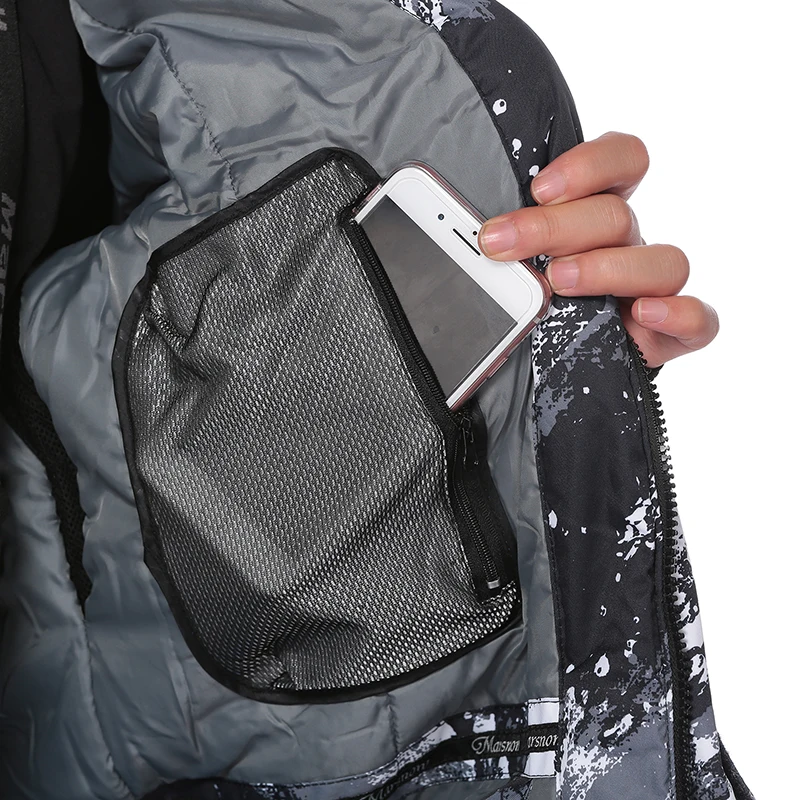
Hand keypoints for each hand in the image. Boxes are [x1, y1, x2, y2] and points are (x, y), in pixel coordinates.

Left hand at [478, 132, 717, 366]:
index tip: (538, 189)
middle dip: (555, 226)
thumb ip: (493, 236)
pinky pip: (700, 321)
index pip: (622, 162)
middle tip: (503, 243)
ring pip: (663, 262)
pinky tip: (641, 315)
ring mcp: (649, 292)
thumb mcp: (499, 264)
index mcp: (594, 216)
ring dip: (606, 266)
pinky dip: (680, 314)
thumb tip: (450, 222)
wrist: (526, 373)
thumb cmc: (516, 307)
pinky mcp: (665, 338)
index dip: (589, 166)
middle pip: (618, 216)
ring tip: (557, 281)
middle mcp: (626, 248)